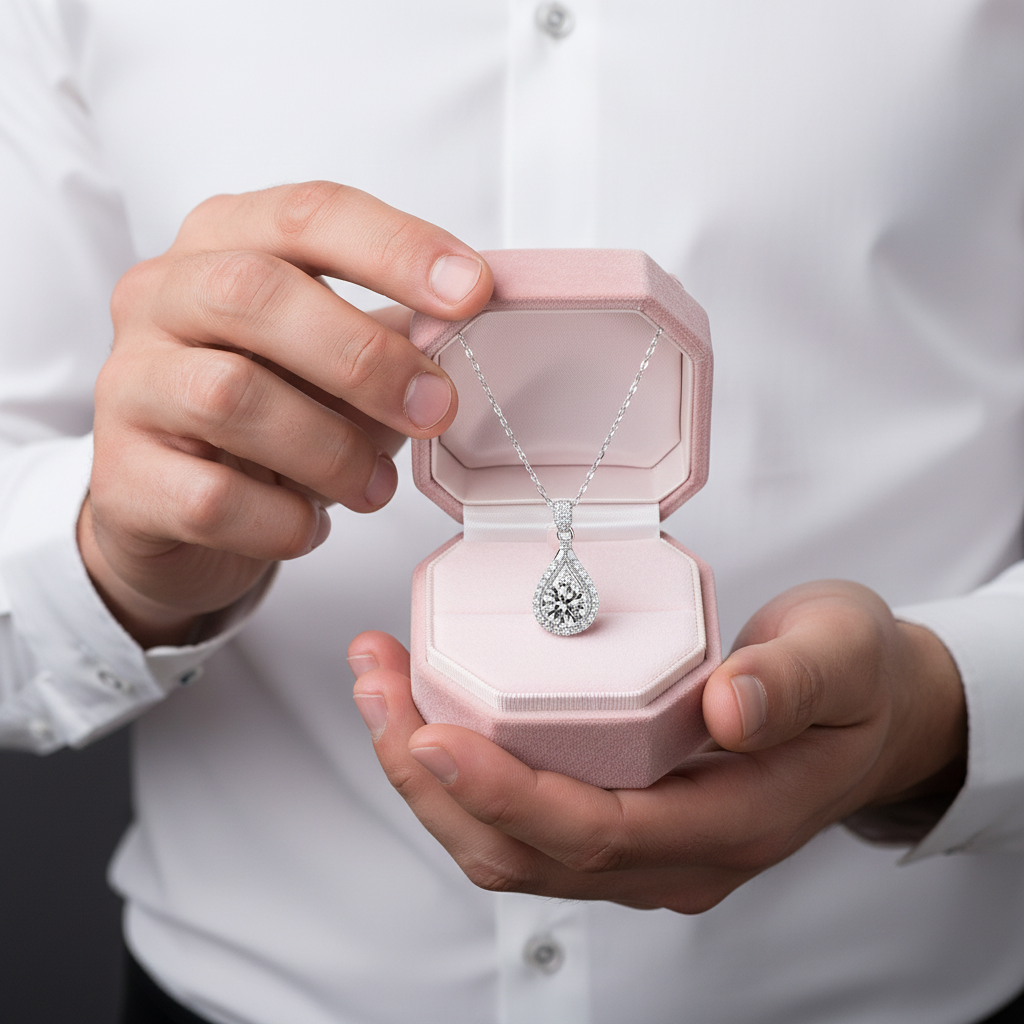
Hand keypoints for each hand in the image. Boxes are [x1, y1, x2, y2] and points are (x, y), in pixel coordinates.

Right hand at [80, 182, 491, 646]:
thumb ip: (386, 339)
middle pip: (254, 292)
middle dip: (364, 356)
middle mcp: (160, 298)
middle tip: (434, 409)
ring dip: (331, 451)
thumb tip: (458, 335)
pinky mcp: (122, 476)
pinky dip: (285, 520)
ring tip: (371, 486)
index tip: (473, 291)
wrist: (176, 510)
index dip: (397, 248)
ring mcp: (129, 384)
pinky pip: (215, 498)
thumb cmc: (270, 416)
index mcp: (222, 245)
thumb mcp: (330, 361)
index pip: (308, 216)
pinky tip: (307, 522)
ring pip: (231, 398)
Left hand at [349, 580, 964, 912]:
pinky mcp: (620, 819)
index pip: (596, 833)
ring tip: (381, 688)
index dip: (507, 794)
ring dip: (429, 777)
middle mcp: (675, 855)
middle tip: (377, 686)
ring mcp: (643, 847)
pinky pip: (521, 820)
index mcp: (731, 822)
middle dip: (432, 779)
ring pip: (508, 846)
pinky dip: (460, 773)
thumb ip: (792, 681)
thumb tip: (730, 706)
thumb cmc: (855, 682)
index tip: (435, 736)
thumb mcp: (844, 655)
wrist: (873, 714)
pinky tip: (428, 709)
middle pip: (525, 851)